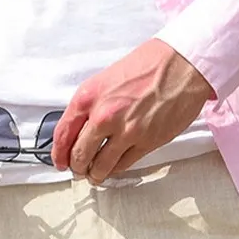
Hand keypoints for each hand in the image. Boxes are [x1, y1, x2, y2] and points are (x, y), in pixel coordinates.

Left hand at [51, 39, 215, 184]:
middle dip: (76, 166)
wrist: (181, 64)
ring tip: (95, 173)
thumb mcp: (107, 78)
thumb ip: (92, 103)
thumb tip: (80, 126)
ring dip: (95, 174)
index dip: (58, 153)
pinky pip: (123, 165)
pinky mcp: (146, 142)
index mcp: (90, 96)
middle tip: (78, 169)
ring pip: (100, 167)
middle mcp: (104, 115)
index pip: (63, 133)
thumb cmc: (149, 64)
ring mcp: (126, 131)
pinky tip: (114, 167)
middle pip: (79, 155)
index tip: (59, 160)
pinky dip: (115, 170)